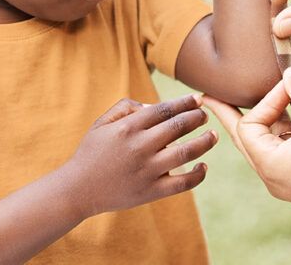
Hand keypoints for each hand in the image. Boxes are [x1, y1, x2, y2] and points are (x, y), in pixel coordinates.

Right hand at [62, 94, 216, 219]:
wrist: (77, 190)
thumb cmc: (91, 153)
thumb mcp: (101, 124)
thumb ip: (125, 107)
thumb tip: (152, 104)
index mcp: (129, 127)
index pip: (165, 109)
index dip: (185, 102)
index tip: (198, 99)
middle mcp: (140, 146)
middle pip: (179, 126)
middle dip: (197, 117)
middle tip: (205, 115)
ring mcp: (147, 170)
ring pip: (186, 152)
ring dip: (205, 142)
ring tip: (213, 136)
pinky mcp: (151, 191)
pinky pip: (183, 183)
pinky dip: (197, 175)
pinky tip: (203, 167)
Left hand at [204, 67, 290, 224]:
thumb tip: (290, 74)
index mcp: (270, 165)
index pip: (249, 123)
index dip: (268, 99)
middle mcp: (274, 175)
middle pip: (246, 135)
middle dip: (232, 112)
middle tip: (206, 97)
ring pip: (271, 138)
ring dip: (275, 114)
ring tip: (273, 94)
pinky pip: (289, 146)